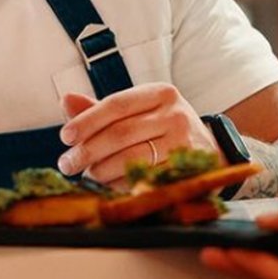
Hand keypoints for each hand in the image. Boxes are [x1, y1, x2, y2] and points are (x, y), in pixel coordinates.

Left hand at [57, 85, 219, 184]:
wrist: (212, 151)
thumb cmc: (163, 129)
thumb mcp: (140, 112)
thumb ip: (102, 110)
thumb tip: (66, 100)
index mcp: (161, 93)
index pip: (116, 104)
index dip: (87, 121)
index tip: (65, 136)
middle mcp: (176, 114)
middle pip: (121, 133)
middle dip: (87, 150)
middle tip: (67, 163)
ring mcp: (184, 144)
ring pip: (131, 159)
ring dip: (101, 171)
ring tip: (87, 174)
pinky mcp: (187, 172)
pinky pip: (144, 180)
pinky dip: (121, 185)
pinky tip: (109, 185)